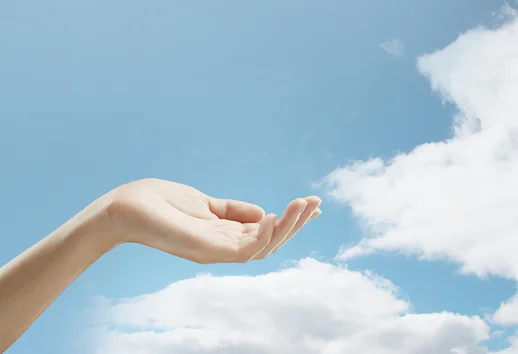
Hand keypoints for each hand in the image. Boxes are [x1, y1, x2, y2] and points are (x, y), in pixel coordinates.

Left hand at [104, 178, 321, 263]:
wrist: (126, 207)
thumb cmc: (160, 203)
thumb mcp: (205, 203)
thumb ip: (233, 210)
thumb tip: (264, 211)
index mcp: (226, 235)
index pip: (267, 232)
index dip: (291, 220)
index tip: (313, 204)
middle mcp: (225, 246)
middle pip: (271, 242)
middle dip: (296, 223)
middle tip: (316, 203)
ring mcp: (217, 250)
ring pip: (264, 247)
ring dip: (287, 227)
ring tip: (303, 204)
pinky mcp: (208, 250)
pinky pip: (244, 249)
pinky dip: (262, 234)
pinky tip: (273, 215)